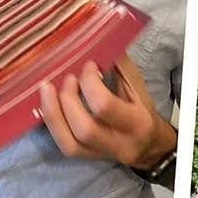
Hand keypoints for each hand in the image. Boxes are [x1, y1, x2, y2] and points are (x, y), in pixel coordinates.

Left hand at [38, 53, 174, 171]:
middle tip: (67, 78)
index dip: (89, 83)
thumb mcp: (138, 86)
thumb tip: (98, 39)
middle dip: (68, 100)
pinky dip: (53, 124)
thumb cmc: (142, 110)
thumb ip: (119, 65)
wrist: (151, 146)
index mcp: (137, 122)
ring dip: (52, 114)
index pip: (105, 105)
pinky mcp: (89, 158)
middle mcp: (120, 143)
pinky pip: (65, 147)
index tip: (88, 66)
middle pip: (85, 128)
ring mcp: (102, 154)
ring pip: (70, 144)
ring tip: (47, 89)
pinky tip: (48, 105)